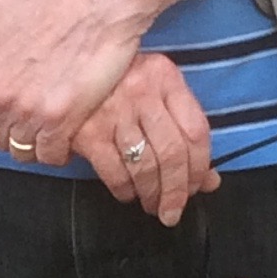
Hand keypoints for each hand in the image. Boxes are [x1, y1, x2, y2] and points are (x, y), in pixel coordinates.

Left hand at [0, 0, 149, 164]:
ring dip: (37, 147)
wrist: (95, 6)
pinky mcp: (58, 119)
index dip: (3, 118)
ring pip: (23, 150)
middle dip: (18, 135)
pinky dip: (57, 153)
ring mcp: (28, 110)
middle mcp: (0, 96)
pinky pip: (49, 154)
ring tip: (53, 137)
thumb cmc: (53, 5)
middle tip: (39, 129)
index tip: (21, 116)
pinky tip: (68, 142)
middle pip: (1, 137)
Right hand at [70, 52, 219, 222]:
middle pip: (173, 154)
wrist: (66, 67)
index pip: (196, 131)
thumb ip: (184, 128)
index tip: (199, 186)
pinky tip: (129, 193)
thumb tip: (210, 180)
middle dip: (178, 191)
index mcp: (165, 77)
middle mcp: (141, 92)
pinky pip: (115, 173)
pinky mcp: (87, 133)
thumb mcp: (156, 89)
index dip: (201, 168)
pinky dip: (126, 190)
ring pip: (145, 167)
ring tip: (153, 205)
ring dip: (152, 195)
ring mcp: (113, 112)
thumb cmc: (118, 81)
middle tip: (174, 210)